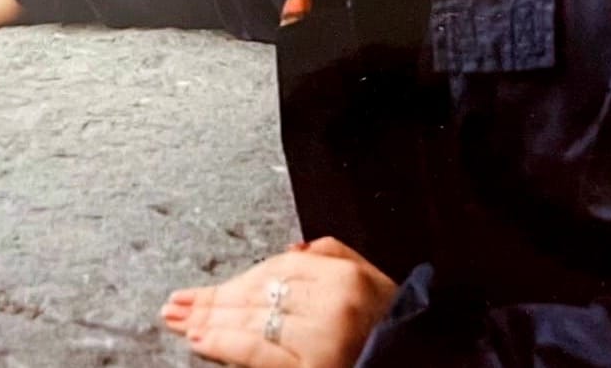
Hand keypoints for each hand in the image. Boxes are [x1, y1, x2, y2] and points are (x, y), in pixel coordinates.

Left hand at [160, 237, 396, 367]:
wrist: (436, 362)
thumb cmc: (398, 329)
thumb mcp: (372, 282)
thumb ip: (333, 256)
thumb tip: (292, 253)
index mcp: (346, 277)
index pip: (273, 274)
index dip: (234, 283)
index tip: (201, 291)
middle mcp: (333, 304)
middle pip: (256, 297)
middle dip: (211, 302)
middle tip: (175, 305)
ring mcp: (322, 338)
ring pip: (252, 323)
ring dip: (209, 322)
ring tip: (179, 321)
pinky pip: (260, 354)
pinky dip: (227, 346)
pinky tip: (200, 339)